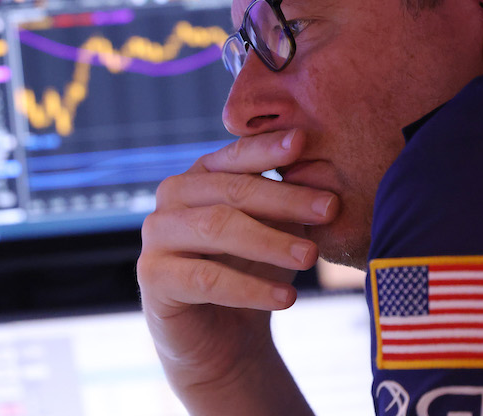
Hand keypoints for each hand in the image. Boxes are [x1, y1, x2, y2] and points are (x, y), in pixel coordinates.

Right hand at [137, 129, 337, 412]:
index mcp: (200, 177)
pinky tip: (287, 297)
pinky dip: (250, 288)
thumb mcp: (275, 232)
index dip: (267, 148)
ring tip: (310, 257)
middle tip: (329, 208)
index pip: (234, 156)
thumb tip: (323, 183)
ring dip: (269, 241)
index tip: (303, 142)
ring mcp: (156, 236)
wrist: (224, 340)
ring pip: (216, 227)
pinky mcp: (152, 276)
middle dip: (284, 198)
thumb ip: (287, 205)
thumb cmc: (252, 274)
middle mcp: (171, 198)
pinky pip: (205, 278)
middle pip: (229, 190)